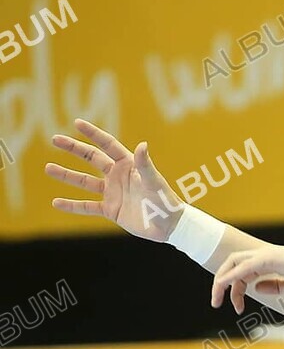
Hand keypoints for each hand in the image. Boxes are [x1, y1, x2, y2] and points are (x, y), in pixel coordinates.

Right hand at [46, 119, 184, 241]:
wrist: (169, 226)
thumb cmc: (166, 201)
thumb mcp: (154, 182)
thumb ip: (146, 165)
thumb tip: (143, 144)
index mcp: (128, 165)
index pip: (108, 145)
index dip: (93, 134)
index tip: (77, 122)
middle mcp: (118, 176)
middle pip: (91, 158)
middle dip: (74, 148)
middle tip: (54, 139)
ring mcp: (113, 193)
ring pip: (84, 182)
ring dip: (67, 175)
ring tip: (48, 168)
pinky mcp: (111, 210)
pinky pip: (87, 206)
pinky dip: (72, 205)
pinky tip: (56, 202)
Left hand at [212, 246, 283, 312]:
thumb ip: (275, 288)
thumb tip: (256, 288)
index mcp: (271, 264)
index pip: (244, 273)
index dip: (236, 292)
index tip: (238, 310)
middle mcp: (266, 257)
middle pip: (234, 265)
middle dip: (221, 283)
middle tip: (216, 303)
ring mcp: (267, 255)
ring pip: (234, 262)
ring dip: (221, 279)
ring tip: (216, 298)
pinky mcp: (271, 257)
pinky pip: (245, 267)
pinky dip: (232, 276)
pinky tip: (223, 285)